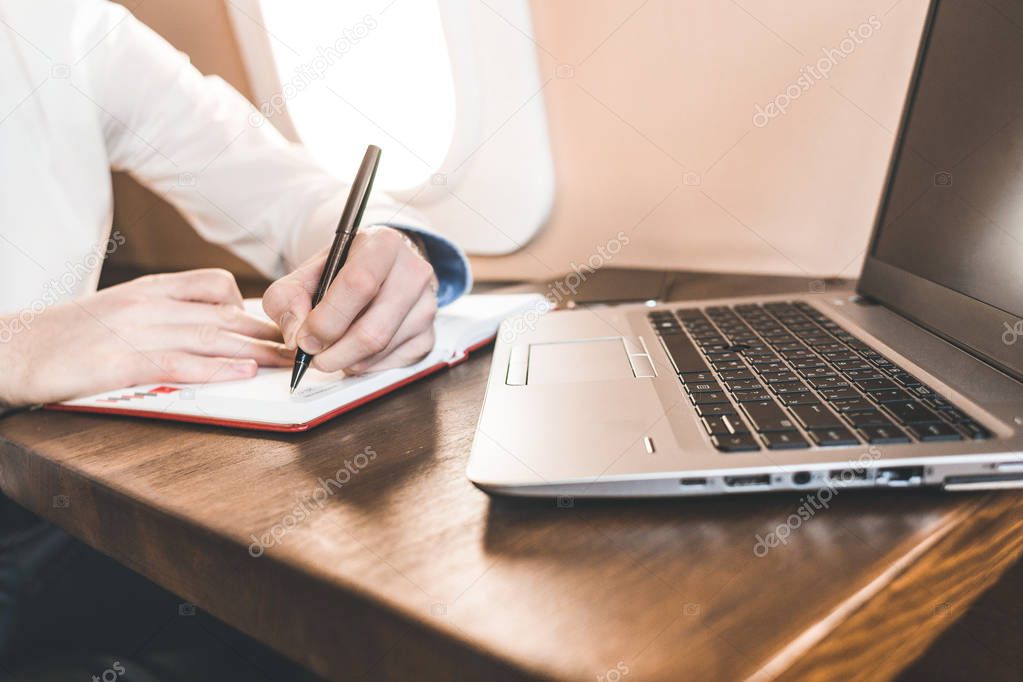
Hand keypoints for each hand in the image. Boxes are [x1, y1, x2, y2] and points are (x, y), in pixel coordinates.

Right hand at [0, 269, 290, 406]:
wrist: (9, 348)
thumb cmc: (67, 336)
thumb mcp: (121, 311)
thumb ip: (165, 313)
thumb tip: (212, 326)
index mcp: (150, 290)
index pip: (216, 286)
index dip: (256, 306)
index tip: (285, 324)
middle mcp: (148, 304)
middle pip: (224, 316)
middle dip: (270, 333)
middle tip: (307, 347)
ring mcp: (133, 331)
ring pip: (210, 337)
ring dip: (257, 351)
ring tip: (292, 362)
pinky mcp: (117, 362)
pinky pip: (176, 363)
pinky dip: (213, 368)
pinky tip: (241, 374)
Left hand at [262, 226, 438, 374]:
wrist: (379, 271)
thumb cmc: (342, 272)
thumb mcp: (306, 273)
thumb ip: (286, 299)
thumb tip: (296, 336)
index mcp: (383, 245)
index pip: (359, 284)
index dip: (327, 320)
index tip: (305, 339)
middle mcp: (414, 273)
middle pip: (373, 330)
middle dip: (334, 353)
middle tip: (313, 356)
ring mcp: (427, 306)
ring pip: (380, 351)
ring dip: (346, 361)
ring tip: (331, 349)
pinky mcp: (429, 335)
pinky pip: (391, 364)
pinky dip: (364, 366)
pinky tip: (353, 351)